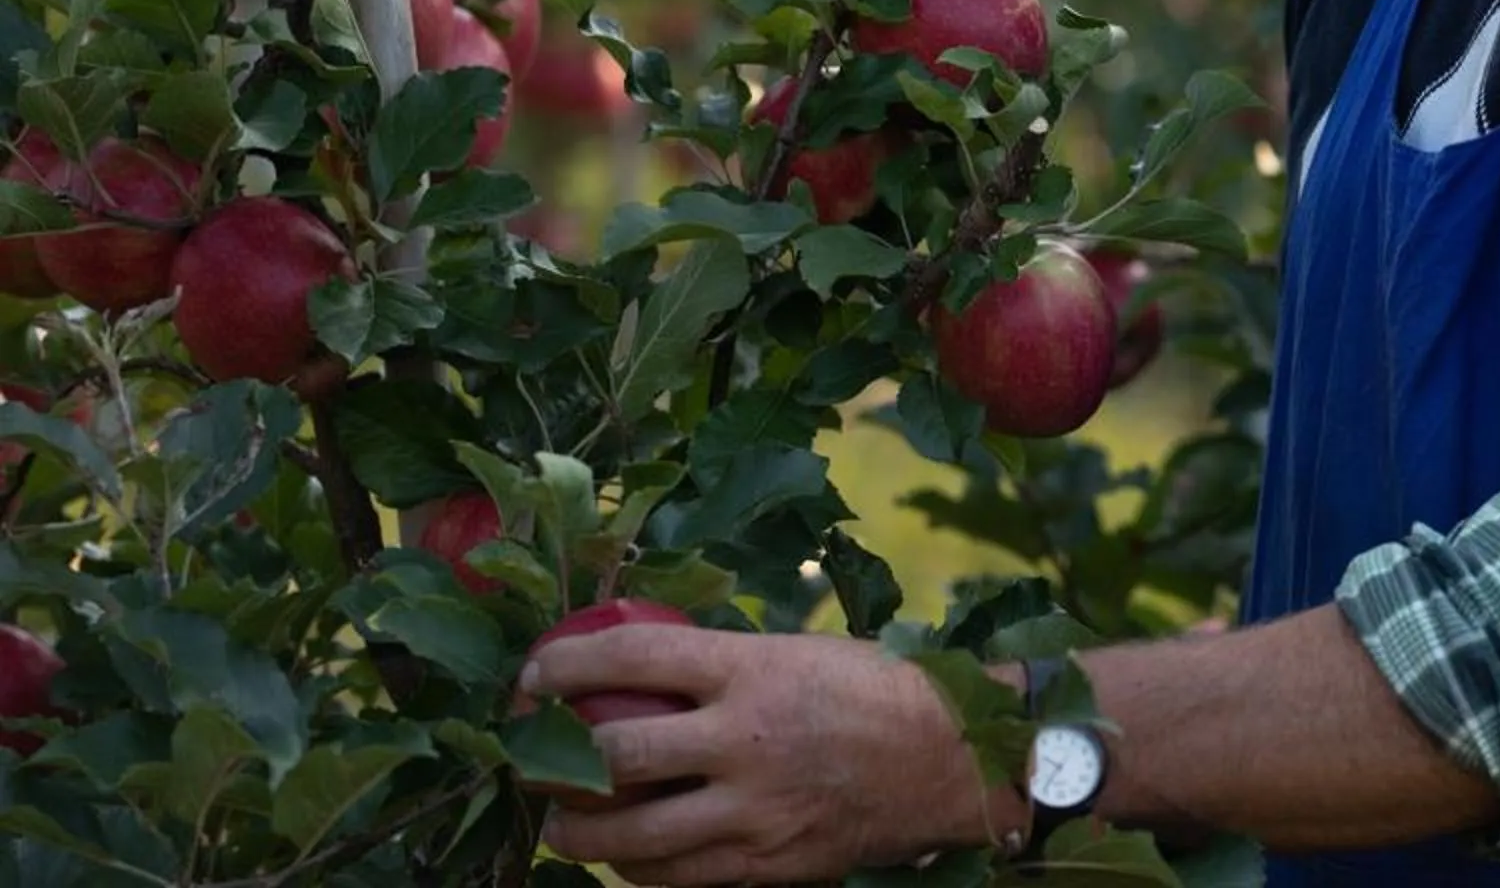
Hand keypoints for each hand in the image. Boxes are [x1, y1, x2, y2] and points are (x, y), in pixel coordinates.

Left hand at [517, 624, 1025, 885]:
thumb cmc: (875, 690)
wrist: (952, 758)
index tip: (532, 676)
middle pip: (614, 756)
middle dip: (551, 763)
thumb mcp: (797, 653)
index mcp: (753, 671)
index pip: (632, 658)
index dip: (565, 665)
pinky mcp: (765, 865)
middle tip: (528, 759)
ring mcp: (753, 812)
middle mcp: (745, 741)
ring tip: (559, 823)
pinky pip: (673, 878)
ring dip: (575, 833)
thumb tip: (642, 670)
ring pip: (629, 837)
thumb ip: (724, 666)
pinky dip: (633, 868)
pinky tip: (622, 856)